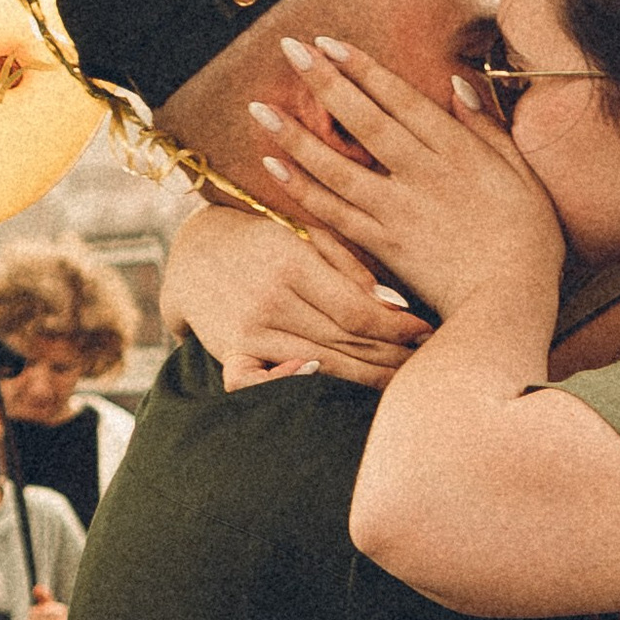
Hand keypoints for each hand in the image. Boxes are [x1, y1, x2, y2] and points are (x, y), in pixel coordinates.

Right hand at [166, 204, 426, 387]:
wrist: (192, 250)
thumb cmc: (263, 238)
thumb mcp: (302, 233)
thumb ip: (347, 264)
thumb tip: (395, 302)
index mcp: (291, 262)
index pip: (357, 311)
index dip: (397, 329)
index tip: (425, 333)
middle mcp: (269, 298)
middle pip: (345, 342)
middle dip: (392, 356)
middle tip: (426, 362)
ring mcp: (248, 329)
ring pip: (320, 364)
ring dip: (365, 377)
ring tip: (402, 381)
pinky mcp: (230, 352)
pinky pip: (256, 383)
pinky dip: (287, 386)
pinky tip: (319, 383)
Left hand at [246, 34, 564, 328]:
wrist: (510, 301)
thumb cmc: (530, 241)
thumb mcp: (522, 175)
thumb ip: (489, 128)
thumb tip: (458, 84)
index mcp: (457, 151)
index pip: (400, 99)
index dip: (363, 68)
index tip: (329, 43)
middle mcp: (421, 172)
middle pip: (364, 119)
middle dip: (324, 81)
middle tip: (288, 49)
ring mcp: (398, 209)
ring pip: (338, 165)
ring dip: (296, 135)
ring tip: (260, 109)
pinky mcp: (384, 244)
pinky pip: (335, 212)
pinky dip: (303, 189)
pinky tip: (274, 166)